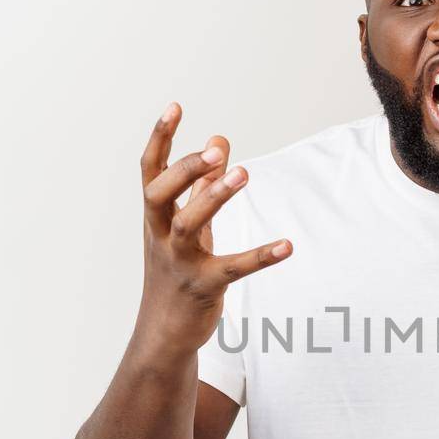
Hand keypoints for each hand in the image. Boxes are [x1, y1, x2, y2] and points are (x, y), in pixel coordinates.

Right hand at [135, 102, 291, 354]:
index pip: (150, 171)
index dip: (160, 139)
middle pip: (159, 194)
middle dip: (185, 169)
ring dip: (214, 198)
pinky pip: (233, 269)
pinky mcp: (204, 287)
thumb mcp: (187, 224)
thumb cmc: (177, 269)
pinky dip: (260, 256)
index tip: (176, 107)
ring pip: (190, 226)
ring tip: (243, 172)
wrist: (163, 331)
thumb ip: (203, 184)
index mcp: (155, 217)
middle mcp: (161, 236)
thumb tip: (220, 140)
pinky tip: (287, 246)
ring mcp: (180, 262)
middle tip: (215, 149)